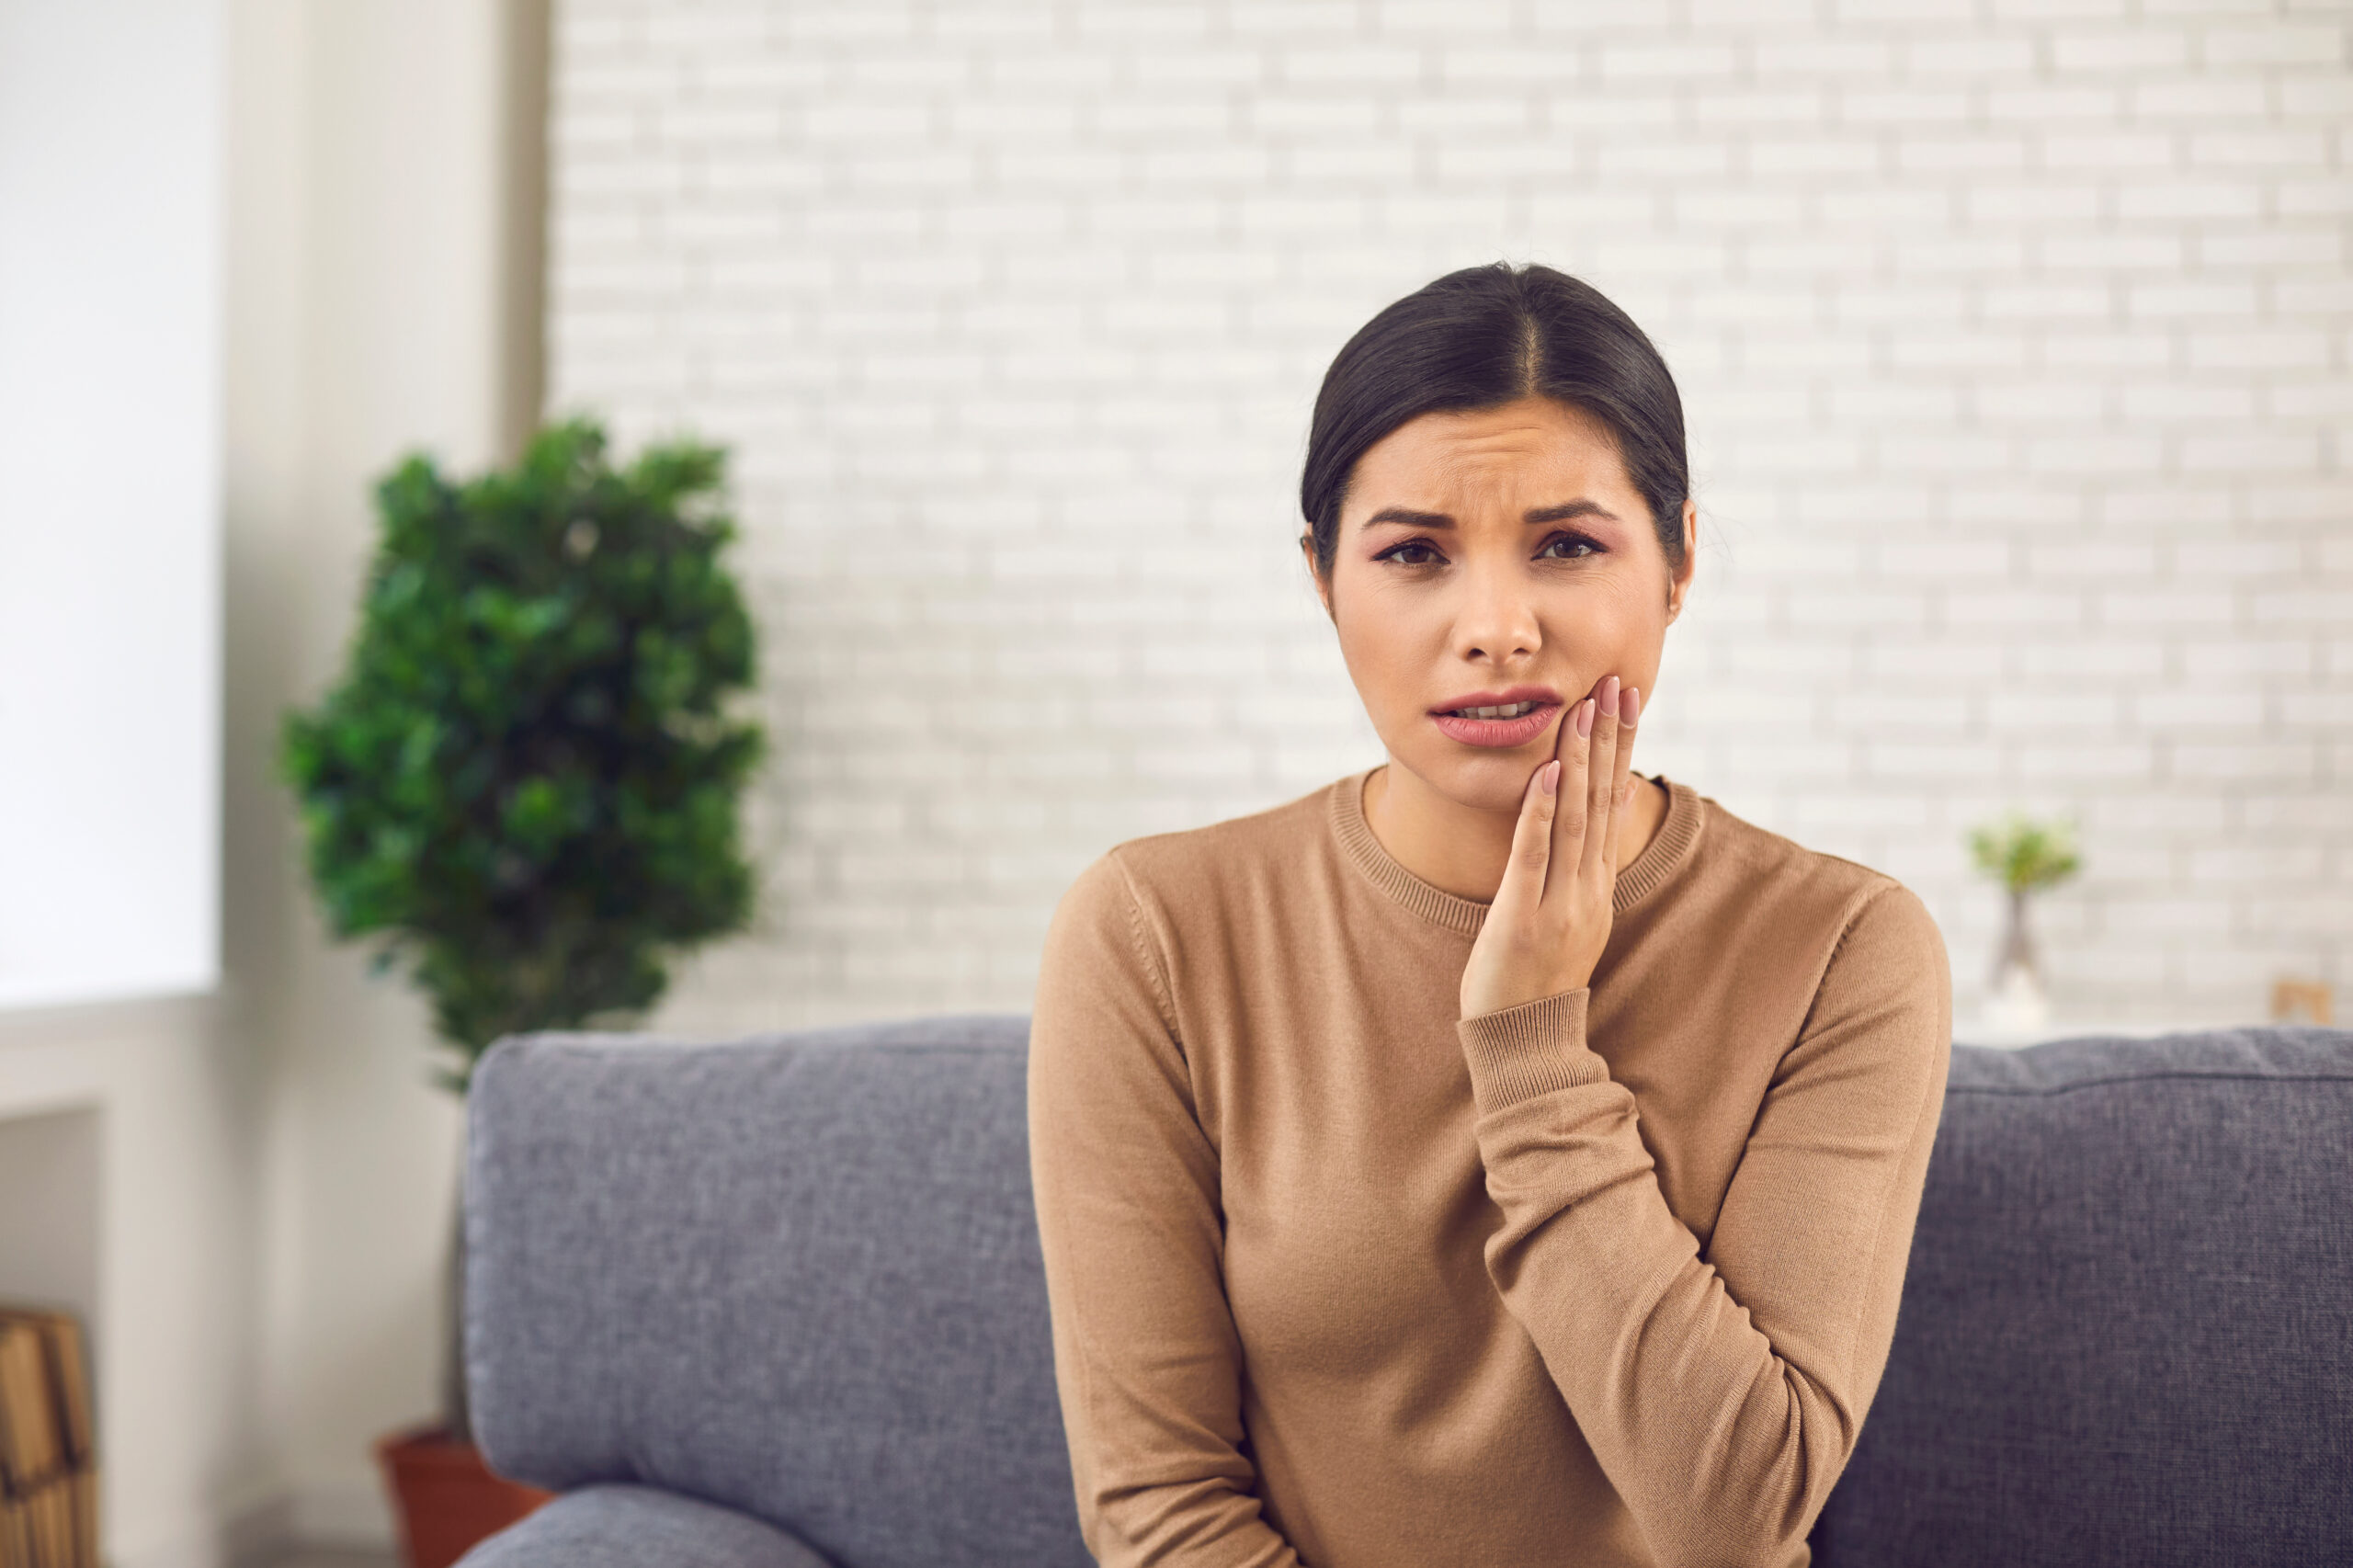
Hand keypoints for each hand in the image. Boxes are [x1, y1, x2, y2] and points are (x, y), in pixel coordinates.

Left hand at [1458, 675, 1641, 1018]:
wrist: (1526, 1043)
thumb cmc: (1537, 978)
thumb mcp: (1573, 916)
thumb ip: (1585, 865)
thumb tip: (1603, 809)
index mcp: (1598, 885)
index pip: (1613, 803)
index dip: (1621, 748)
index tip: (1626, 699)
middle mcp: (1587, 889)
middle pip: (1602, 800)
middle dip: (1609, 739)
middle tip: (1617, 683)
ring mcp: (1559, 904)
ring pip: (1575, 819)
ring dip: (1581, 761)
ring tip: (1585, 709)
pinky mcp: (1522, 920)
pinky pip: (1533, 857)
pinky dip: (1542, 812)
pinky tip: (1548, 773)